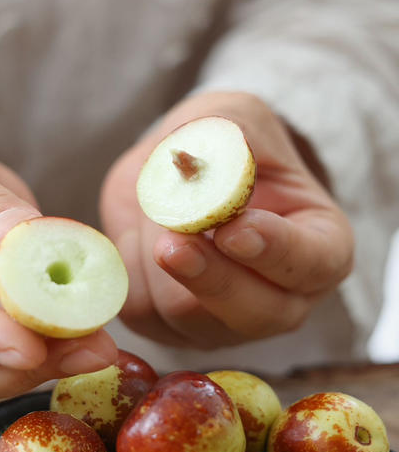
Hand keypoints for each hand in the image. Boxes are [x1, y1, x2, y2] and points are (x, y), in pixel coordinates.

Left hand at [100, 91, 353, 349]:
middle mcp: (283, 301)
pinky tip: (138, 235)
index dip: (273, 250)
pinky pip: (142, 313)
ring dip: (157, 261)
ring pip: (185, 315)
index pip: (311, 264)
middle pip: (251, 313)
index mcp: (321, 250)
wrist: (177, 170)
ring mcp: (228, 326)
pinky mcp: (172, 330)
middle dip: (210, 277)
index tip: (234, 228)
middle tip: (172, 242)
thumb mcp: (234, 121)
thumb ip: (227, 142)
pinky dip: (130, 270)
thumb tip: (203, 167)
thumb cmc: (224, 146)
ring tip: (155, 209)